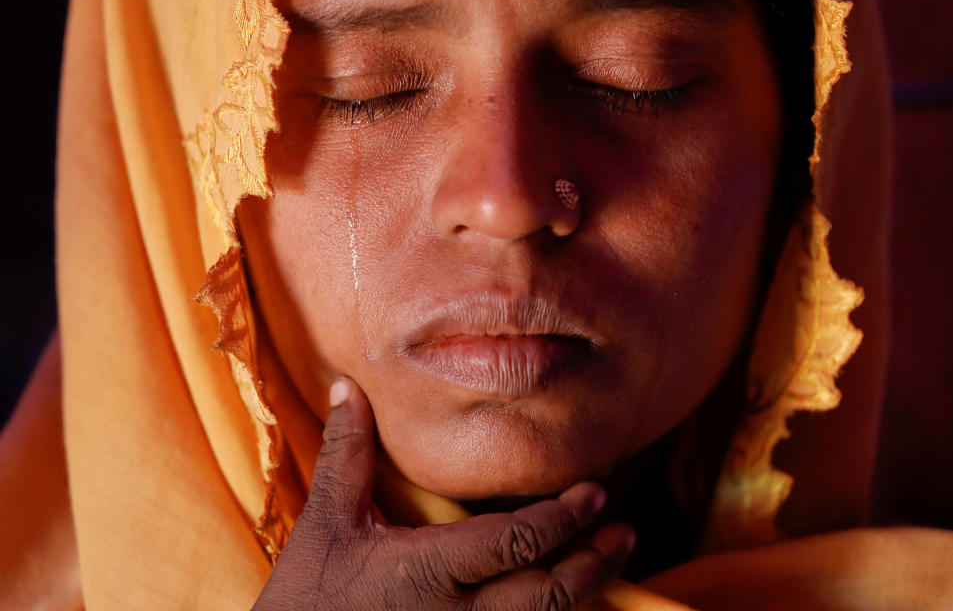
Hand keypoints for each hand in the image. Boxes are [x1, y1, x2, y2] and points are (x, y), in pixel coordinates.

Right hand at [253, 377, 635, 610]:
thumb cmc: (307, 598)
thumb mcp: (326, 522)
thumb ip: (346, 453)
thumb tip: (348, 386)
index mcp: (429, 572)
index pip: (515, 542)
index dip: (563, 518)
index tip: (594, 493)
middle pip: (548, 595)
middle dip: (593, 563)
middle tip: (624, 532)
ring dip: (584, 595)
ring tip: (612, 561)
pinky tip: (567, 603)